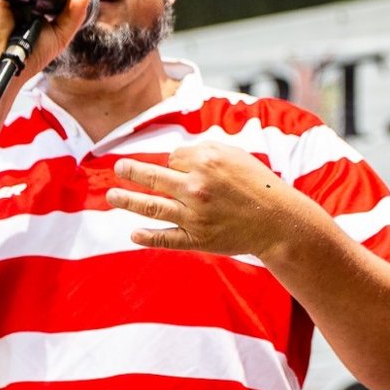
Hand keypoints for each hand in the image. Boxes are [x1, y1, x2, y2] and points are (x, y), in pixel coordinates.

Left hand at [107, 143, 301, 256]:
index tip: (181, 169)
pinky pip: (166, 238)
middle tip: (117, 168)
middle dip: (131, 171)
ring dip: (127, 201)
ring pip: (151, 206)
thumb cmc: (258, 185)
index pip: (173, 158)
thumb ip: (205, 151)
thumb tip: (174, 156)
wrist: (278, 221)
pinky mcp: (197, 238)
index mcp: (205, 162)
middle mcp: (196, 187)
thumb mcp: (235, 156)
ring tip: (111, 197)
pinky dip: (148, 237)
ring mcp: (194, 215)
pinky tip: (133, 234)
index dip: (174, 163)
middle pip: (153, 176)